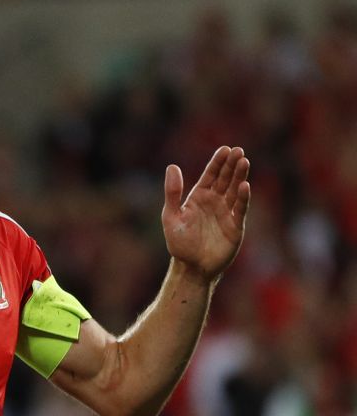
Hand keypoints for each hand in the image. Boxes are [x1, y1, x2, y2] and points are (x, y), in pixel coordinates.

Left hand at [162, 146, 250, 280]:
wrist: (191, 266)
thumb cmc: (179, 243)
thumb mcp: (171, 216)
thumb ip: (172, 193)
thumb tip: (172, 166)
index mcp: (199, 197)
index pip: (211, 175)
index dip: (218, 162)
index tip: (225, 149)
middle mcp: (215, 202)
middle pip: (225, 179)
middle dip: (232, 165)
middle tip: (239, 150)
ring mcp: (226, 213)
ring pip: (235, 190)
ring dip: (240, 176)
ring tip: (244, 161)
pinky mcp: (236, 226)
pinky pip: (240, 209)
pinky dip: (242, 198)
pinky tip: (244, 186)